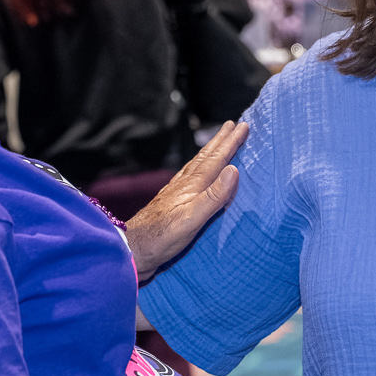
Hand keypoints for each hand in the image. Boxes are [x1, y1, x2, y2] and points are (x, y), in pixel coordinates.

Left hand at [126, 121, 249, 284]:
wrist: (132, 251)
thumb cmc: (161, 238)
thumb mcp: (191, 220)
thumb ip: (213, 197)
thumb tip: (233, 170)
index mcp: (192, 187)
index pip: (216, 160)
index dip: (231, 143)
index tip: (243, 126)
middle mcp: (184, 185)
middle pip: (205, 158)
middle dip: (220, 141)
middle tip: (232, 125)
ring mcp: (175, 193)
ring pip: (197, 165)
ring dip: (210, 152)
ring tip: (218, 142)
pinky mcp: (171, 203)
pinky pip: (190, 176)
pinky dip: (199, 167)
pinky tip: (196, 171)